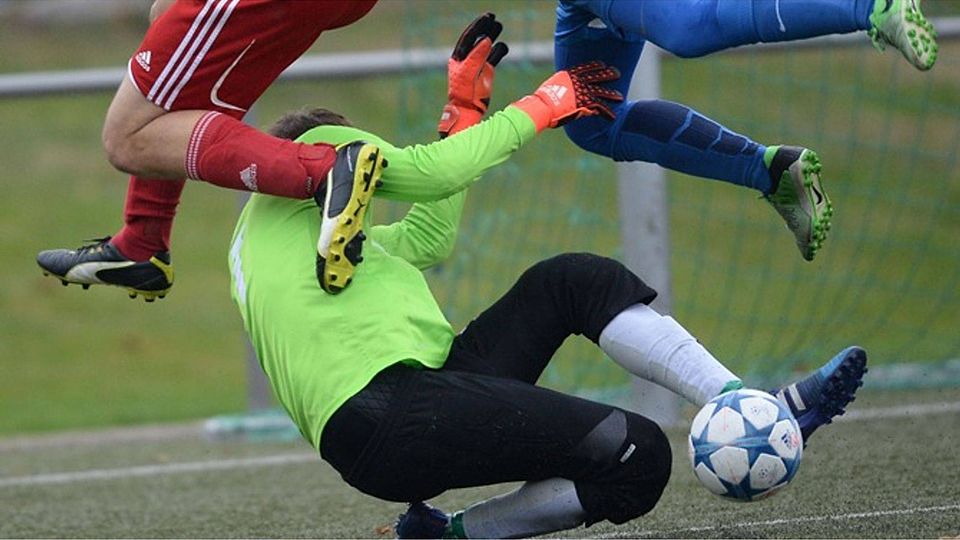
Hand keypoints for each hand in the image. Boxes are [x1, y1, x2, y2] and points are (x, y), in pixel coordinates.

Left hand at [438, 12, 509, 137]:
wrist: (468, 110)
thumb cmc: (464, 93)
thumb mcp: (468, 73)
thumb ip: (477, 56)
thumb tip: (486, 39)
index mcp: (458, 58)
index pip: (468, 38)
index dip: (477, 27)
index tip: (486, 18)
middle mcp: (467, 59)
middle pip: (477, 39)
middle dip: (484, 28)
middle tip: (493, 17)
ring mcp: (477, 65)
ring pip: (486, 47)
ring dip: (492, 36)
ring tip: (499, 25)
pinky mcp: (486, 72)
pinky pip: (493, 58)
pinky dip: (499, 51)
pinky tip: (503, 46)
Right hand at [512, 61, 622, 132]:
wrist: (543, 107)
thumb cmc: (542, 101)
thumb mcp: (550, 88)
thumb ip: (559, 88)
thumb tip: (559, 92)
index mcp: (569, 75)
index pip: (585, 68)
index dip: (595, 66)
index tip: (602, 64)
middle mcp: (578, 82)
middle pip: (597, 75)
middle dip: (608, 74)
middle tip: (617, 73)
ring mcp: (583, 92)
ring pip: (601, 91)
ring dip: (611, 94)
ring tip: (620, 97)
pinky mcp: (585, 103)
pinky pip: (600, 107)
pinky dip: (607, 113)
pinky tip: (613, 117)